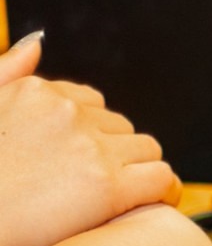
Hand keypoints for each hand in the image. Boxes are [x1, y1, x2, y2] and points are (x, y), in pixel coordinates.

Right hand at [0, 34, 179, 245]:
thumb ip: (6, 72)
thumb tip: (37, 41)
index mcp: (34, 92)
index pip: (90, 103)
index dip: (87, 134)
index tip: (75, 160)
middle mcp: (65, 112)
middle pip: (119, 126)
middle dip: (110, 152)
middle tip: (88, 184)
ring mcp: (89, 148)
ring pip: (145, 149)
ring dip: (135, 170)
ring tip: (114, 196)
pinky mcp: (107, 187)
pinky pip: (160, 178)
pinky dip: (162, 190)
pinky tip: (150, 203)